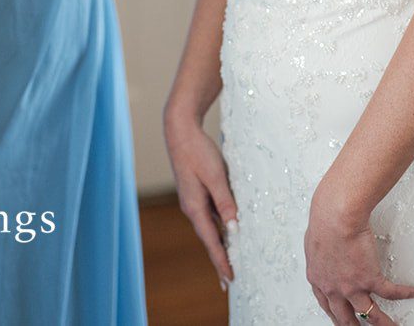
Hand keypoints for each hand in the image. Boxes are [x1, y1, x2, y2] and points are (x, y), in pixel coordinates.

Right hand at [164, 109, 237, 287]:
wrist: (180, 132)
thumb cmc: (198, 151)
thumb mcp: (215, 175)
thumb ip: (225, 201)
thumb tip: (233, 227)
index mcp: (195, 207)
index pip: (211, 240)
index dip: (221, 260)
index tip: (230, 278)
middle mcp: (192, 208)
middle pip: (209, 239)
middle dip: (218, 259)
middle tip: (228, 281)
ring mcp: (193, 201)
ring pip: (209, 228)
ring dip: (219, 245)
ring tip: (228, 262)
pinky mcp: (196, 193)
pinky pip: (209, 216)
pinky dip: (218, 228)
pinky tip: (226, 232)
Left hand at [304, 184, 413, 324]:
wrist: (335, 218)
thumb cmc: (324, 221)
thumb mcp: (315, 241)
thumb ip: (322, 253)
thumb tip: (326, 248)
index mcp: (319, 279)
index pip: (327, 305)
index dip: (336, 315)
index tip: (342, 320)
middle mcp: (334, 288)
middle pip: (345, 317)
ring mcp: (352, 287)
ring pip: (370, 314)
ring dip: (382, 323)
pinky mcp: (370, 278)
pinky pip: (391, 292)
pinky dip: (405, 293)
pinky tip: (413, 292)